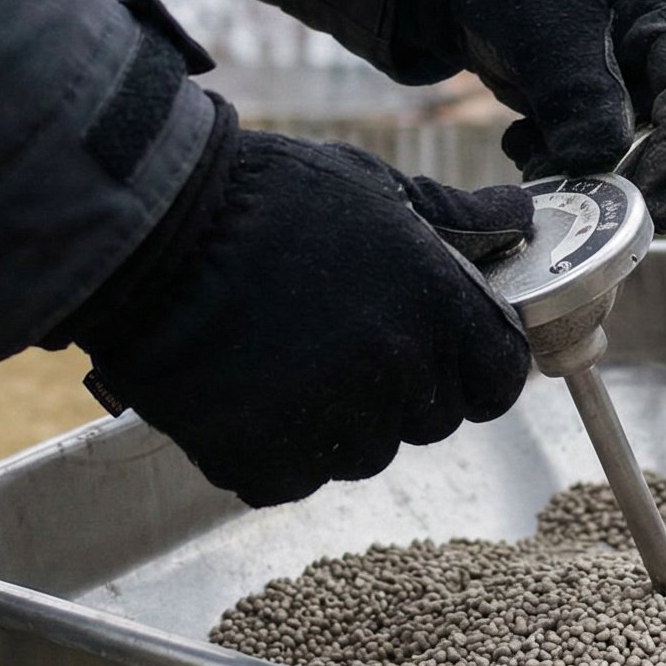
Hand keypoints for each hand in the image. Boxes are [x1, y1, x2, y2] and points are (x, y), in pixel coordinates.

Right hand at [71, 109, 535, 506]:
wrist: (149, 232)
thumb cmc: (265, 197)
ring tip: (284, 355)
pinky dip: (273, 447)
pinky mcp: (263, 463)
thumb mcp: (374, 188)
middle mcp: (398, 377)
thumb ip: (456, 220)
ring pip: (362, 452)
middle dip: (401, 387)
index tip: (439, 345)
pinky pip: (293, 477)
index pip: (499, 379)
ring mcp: (330, 427)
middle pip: (430, 419)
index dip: (473, 364)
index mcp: (439, 311)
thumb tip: (516, 221)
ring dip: (337, 420)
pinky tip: (245, 387)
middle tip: (340, 334)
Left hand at [425, 0, 665, 229]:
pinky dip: (573, 168)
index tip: (640, 203)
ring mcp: (650, 82)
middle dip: (653, 184)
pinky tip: (525, 149)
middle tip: (607, 227)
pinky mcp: (618, 110)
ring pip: (655, 155)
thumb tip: (599, 159)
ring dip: (604, 179)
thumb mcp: (542, 21)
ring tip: (541, 172)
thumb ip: (575, 88)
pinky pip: (614, 158)